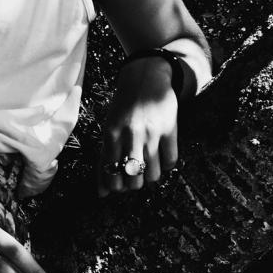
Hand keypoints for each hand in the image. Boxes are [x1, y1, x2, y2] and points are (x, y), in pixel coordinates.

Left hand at [98, 55, 178, 195]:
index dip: (116, 187)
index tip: (120, 183)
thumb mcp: (109, 128)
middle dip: (134, 184)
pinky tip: (162, 157)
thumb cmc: (123, 108)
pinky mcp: (170, 129)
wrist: (145, 78)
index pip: (112, 175)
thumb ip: (104, 160)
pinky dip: (166, 166)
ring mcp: (152, 133)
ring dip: (151, 177)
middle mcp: (131, 135)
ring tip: (149, 168)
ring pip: (153, 175)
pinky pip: (171, 161)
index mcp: (112, 135)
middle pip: (134, 181)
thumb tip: (102, 194)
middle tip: (135, 176)